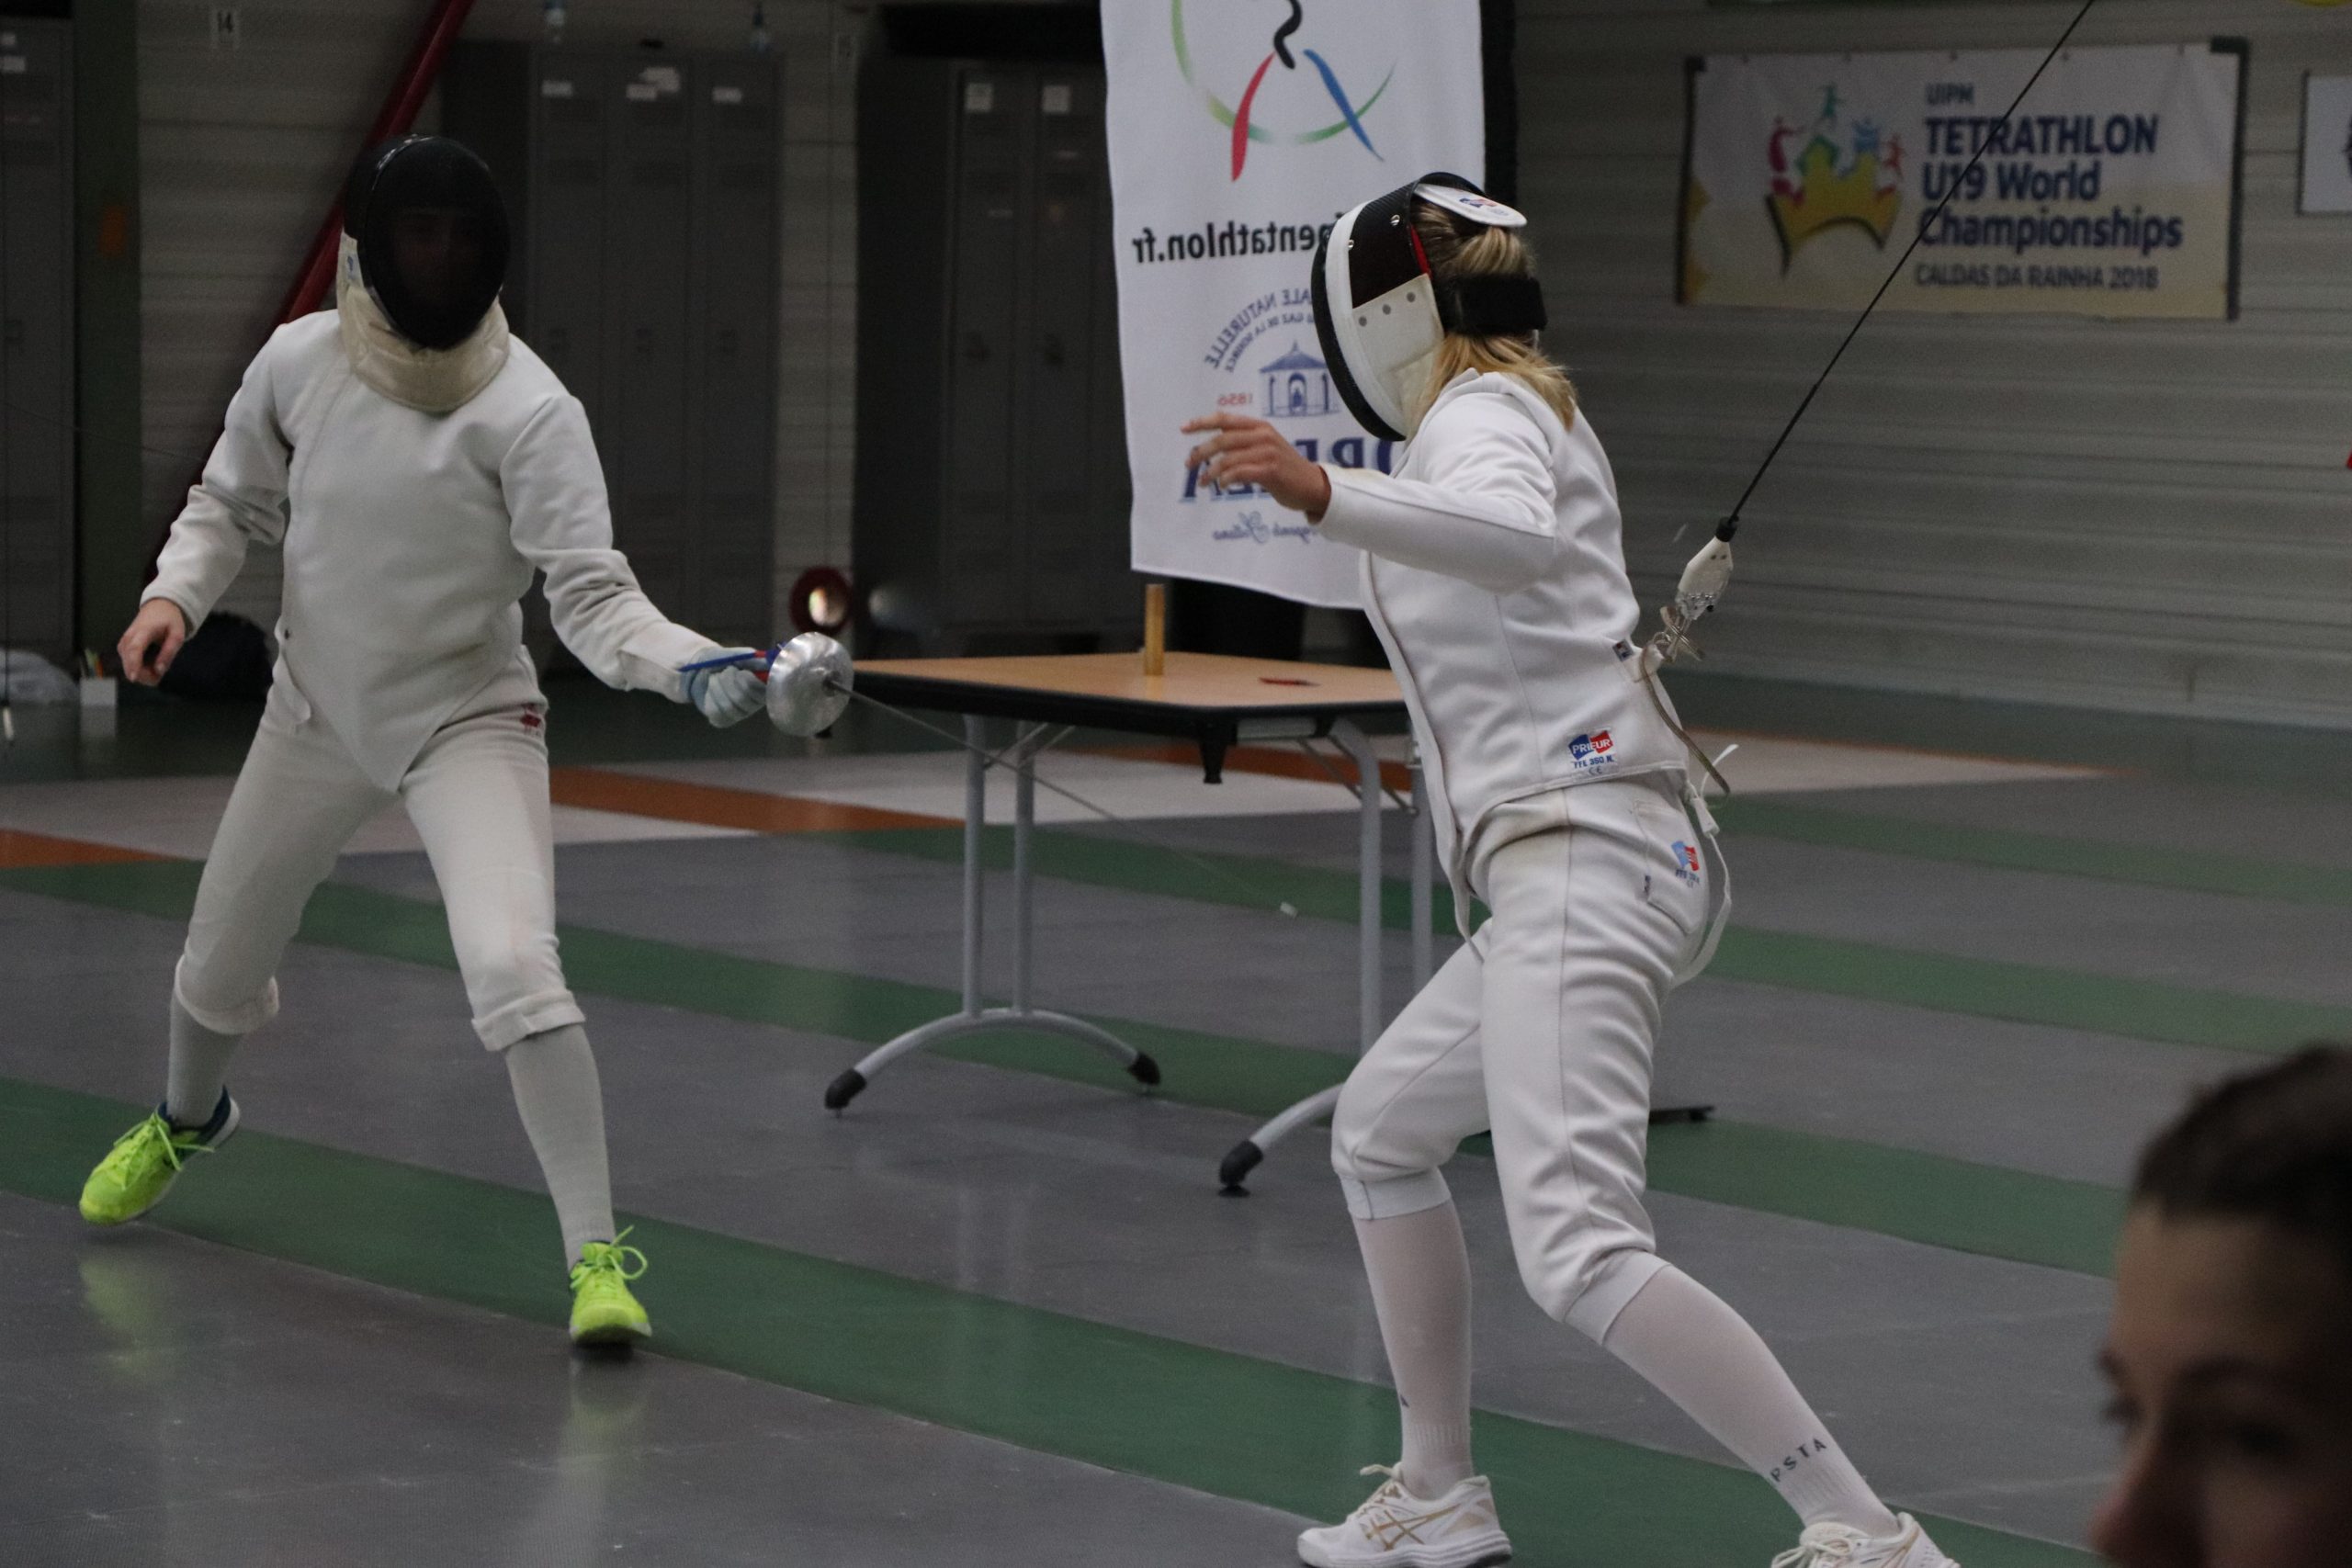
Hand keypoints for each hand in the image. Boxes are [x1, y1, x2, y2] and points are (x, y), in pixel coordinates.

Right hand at [119, 599, 188, 686]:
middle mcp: (128, 638)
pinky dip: (141, 668)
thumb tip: (159, 670)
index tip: (133, 678)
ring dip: (145, 672)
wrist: (158, 607)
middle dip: (146, 674)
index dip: (133, 664)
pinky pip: (129, 665)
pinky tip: (152, 662)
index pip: (134, 649)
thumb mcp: (177, 635)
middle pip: (129, 663)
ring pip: (128, 667)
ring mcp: (123, 643)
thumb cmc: (169, 621)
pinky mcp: (122, 648)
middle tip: (164, 667)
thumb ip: (169, 652)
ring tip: (160, 661)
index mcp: (143, 631)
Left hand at [685, 648, 769, 727]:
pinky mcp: (723, 720)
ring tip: (715, 678)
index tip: (741, 671)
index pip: (763, 693)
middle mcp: (754, 704)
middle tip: (725, 671)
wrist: (702, 667)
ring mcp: (738, 714)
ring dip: (717, 687)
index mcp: (763, 688)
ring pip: (728, 706)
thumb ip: (755, 659)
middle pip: (742, 699)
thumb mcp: (740, 654)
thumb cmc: (725, 659)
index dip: (749, 681)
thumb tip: (769, 662)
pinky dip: (709, 698)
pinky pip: (716, 713)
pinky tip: (710, 691)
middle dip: (729, 680)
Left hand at [1182, 414, 1332, 518]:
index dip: (1202, 422)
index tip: (1184, 429)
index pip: (1225, 419)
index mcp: (1259, 426)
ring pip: (1228, 458)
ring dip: (1211, 471)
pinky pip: (1240, 473)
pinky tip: (1222, 486)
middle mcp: (1263, 435)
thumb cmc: (1285, 469)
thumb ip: (1243, 443)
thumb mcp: (1265, 448)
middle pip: (1222, 439)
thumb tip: (1214, 443)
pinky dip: (1226, 479)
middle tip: (1189, 464)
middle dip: (1201, 451)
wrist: (1312, 485)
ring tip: (1203, 482)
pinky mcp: (1271, 471)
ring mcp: (1268, 452)